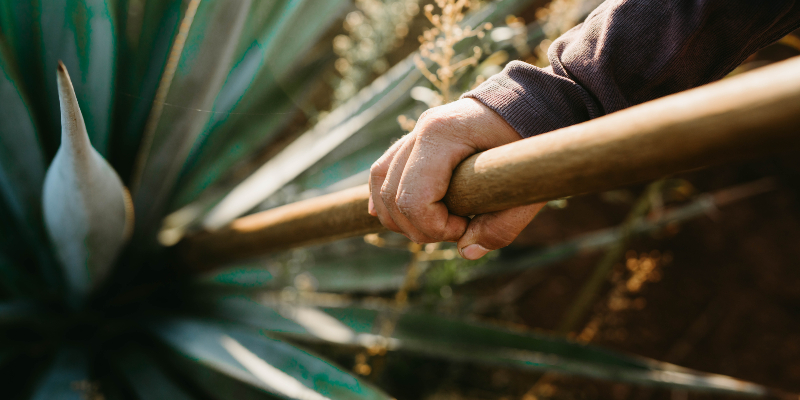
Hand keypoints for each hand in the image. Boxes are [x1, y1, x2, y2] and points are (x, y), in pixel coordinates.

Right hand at [368, 98, 545, 259]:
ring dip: (400, 217)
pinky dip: (387, 198)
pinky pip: (384, 172)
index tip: (465, 227)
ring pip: (381, 184)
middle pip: (392, 196)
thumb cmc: (532, 142)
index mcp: (443, 135)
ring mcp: (414, 133)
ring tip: (437, 226)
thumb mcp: (526, 186)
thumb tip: (467, 251)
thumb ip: (502, 225)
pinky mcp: (415, 140)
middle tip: (458, 230)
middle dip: (419, 227)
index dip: (434, 227)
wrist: (534, 103)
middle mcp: (421, 130)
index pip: (413, 198)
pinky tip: (401, 217)